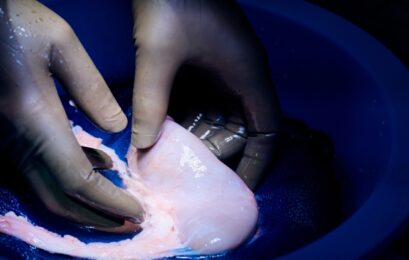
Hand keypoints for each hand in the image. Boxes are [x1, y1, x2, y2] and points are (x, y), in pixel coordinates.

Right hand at [0, 0, 143, 230]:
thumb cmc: (4, 20)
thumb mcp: (59, 42)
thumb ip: (91, 88)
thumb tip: (115, 127)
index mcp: (35, 123)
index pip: (77, 181)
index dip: (108, 203)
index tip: (137, 212)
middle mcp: (14, 144)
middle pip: (57, 200)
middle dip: (95, 218)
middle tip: (130, 223)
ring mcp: (0, 143)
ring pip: (42, 190)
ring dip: (80, 204)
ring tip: (116, 204)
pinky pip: (31, 172)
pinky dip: (64, 180)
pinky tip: (93, 163)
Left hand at [131, 0, 280, 188]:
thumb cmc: (172, 2)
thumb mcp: (158, 55)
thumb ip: (151, 100)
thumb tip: (142, 145)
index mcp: (247, 75)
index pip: (266, 132)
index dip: (256, 164)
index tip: (235, 190)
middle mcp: (239, 75)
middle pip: (236, 128)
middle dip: (211, 151)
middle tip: (181, 172)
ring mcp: (219, 68)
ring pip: (214, 115)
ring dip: (192, 134)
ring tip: (165, 156)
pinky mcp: (199, 62)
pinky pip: (197, 98)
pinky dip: (181, 115)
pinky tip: (157, 129)